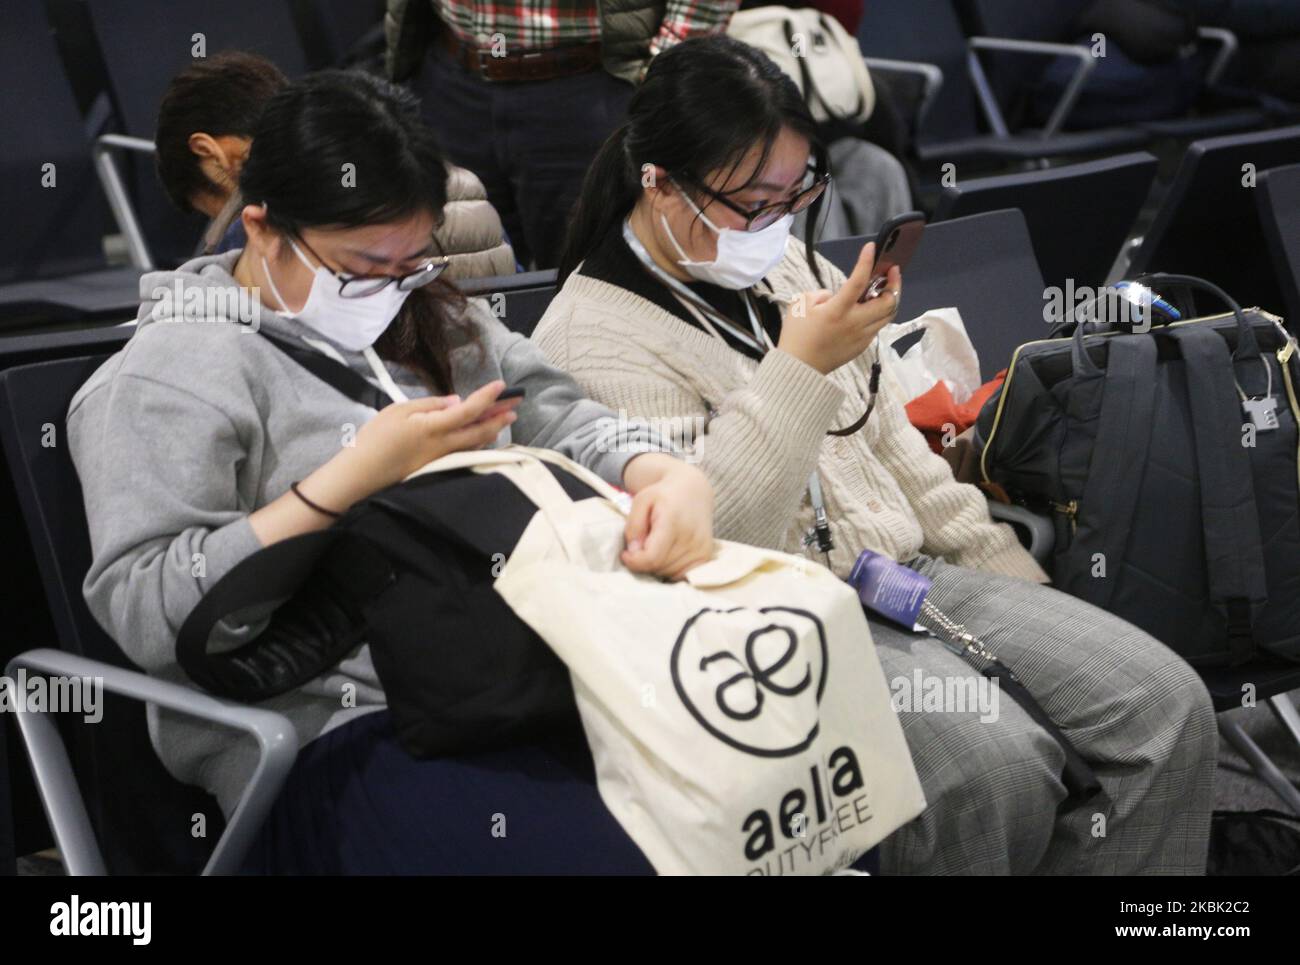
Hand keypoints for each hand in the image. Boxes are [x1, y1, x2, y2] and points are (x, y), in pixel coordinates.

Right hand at [252, 381, 522, 546]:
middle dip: (501, 415)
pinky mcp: (439, 468)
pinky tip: (483, 435)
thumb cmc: (376, 438)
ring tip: (505, 417)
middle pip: (481, 430)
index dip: (488, 398)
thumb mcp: (399, 411)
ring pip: (476, 443)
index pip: (469, 410)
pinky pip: (466, 453)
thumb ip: (430, 405)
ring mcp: (444, 460)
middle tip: (517, 403)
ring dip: (493, 429)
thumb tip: (456, 402)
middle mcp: (444, 446)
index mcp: (434, 427)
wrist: (362, 474)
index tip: (502, 386)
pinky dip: (479, 442)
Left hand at [619, 454, 715, 580]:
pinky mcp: (706, 556)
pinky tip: (666, 554)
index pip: (651, 558)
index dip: (634, 561)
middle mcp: (690, 537)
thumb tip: (634, 551)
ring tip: (656, 546)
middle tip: (642, 544)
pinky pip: (681, 575)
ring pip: (668, 573)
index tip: (626, 553)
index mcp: (672, 522)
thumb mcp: (641, 500)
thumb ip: (634, 525)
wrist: (693, 491)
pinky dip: (670, 569)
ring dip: (656, 565)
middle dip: (644, 561)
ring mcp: (701, 548)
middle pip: (658, 567)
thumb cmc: (663, 495)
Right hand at [777, 241, 901, 373]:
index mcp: (838, 310)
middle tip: (891, 271)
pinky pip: (878, 327)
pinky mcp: (862, 346)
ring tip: (885, 288)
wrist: (799, 368)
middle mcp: (855, 323)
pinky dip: (879, 314)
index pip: (858, 281)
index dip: (867, 261)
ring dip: (890, 298)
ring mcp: (861, 336)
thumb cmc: (796, 336)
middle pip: (888, 301)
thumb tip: (835, 296)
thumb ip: (821, 294)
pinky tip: (871, 308)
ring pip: (888, 315)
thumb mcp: (800, 305)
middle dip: (894, 283)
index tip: (872, 247)